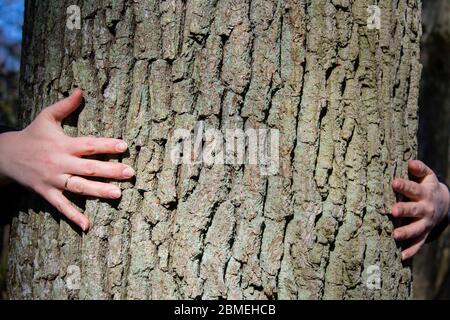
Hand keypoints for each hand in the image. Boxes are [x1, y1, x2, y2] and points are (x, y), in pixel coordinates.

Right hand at [0, 89, 134, 230]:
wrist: (4, 155)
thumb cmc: (32, 135)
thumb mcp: (46, 116)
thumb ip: (65, 105)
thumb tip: (80, 90)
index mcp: (63, 144)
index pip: (89, 144)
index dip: (107, 145)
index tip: (125, 146)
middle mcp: (60, 162)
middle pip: (88, 167)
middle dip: (110, 170)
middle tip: (130, 173)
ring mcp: (53, 179)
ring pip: (78, 187)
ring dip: (98, 191)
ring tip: (118, 194)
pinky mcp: (46, 192)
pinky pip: (61, 206)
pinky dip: (73, 216)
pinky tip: (87, 226)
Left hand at [391, 160, 449, 259]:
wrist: (444, 204)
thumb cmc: (427, 186)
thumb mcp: (427, 177)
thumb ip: (420, 169)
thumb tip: (411, 162)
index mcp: (424, 193)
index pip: (413, 188)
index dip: (404, 185)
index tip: (394, 182)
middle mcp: (425, 208)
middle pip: (414, 209)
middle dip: (404, 210)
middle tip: (393, 211)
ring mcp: (425, 222)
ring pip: (416, 229)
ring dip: (406, 232)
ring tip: (395, 235)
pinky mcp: (424, 233)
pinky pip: (418, 243)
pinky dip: (411, 250)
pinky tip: (401, 256)